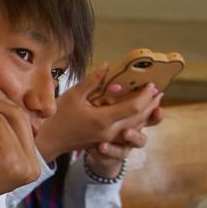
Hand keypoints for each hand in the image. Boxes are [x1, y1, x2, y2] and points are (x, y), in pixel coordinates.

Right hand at [36, 63, 163, 158]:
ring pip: (136, 127)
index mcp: (103, 120)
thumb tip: (106, 66)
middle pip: (139, 118)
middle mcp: (110, 132)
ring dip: (147, 114)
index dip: (145, 96)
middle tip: (159, 91)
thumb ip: (92, 81)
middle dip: (152, 104)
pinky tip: (138, 113)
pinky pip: (127, 131)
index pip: (133, 108)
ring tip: (153, 101)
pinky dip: (136, 121)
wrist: (48, 141)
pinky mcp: (106, 141)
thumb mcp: (73, 95)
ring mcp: (109, 139)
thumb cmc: (57, 117)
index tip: (151, 84)